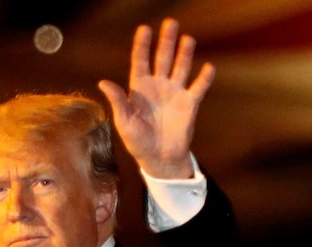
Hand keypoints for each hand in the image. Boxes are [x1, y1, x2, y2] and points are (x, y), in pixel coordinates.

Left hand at [98, 17, 214, 178]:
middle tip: (170, 23)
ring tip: (187, 38)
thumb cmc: (137, 141)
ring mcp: (175, 93)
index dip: (142, 46)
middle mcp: (158, 86)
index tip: (144, 29)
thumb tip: (103, 82)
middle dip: (166, 42)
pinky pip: (198, 87)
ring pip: (181, 67)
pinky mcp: (189, 104)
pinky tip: (208, 66)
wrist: (158, 158)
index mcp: (139, 89)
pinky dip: (204, 78)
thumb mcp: (124, 122)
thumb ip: (118, 101)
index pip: (140, 62)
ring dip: (184, 54)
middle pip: (162, 58)